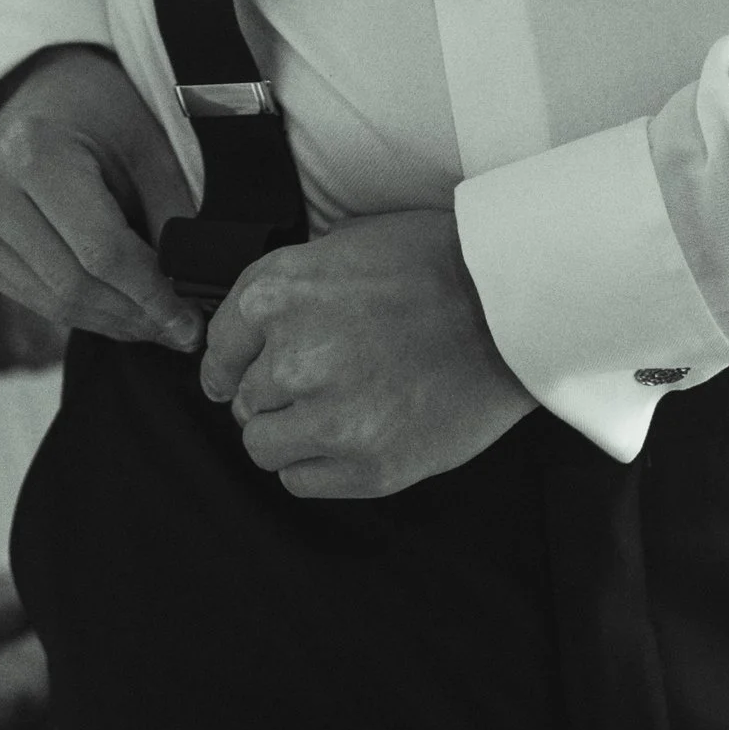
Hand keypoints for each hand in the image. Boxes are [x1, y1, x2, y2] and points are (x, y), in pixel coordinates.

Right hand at [0, 48, 202, 351]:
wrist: (46, 90)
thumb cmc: (104, 110)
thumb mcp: (150, 145)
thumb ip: (171, 215)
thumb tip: (185, 293)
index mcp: (31, 150)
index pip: (100, 249)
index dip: (150, 295)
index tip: (190, 324)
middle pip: (72, 282)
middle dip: (132, 315)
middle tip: (178, 332)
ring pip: (50, 300)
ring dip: (109, 321)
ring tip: (154, 325)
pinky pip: (30, 296)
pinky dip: (78, 310)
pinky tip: (115, 308)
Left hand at [199, 207, 534, 497]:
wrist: (510, 306)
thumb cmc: (433, 265)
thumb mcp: (341, 247)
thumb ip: (287, 294)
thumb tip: (249, 337)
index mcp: (276, 295)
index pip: (218, 348)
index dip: (230, 363)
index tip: (235, 375)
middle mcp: (291, 358)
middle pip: (244, 399)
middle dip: (273, 395)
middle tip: (319, 384)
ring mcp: (329, 418)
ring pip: (263, 447)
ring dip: (290, 434)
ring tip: (335, 414)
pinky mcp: (367, 466)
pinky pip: (300, 482)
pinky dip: (318, 466)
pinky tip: (353, 439)